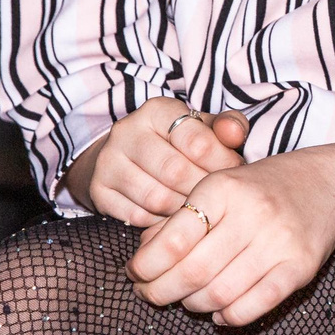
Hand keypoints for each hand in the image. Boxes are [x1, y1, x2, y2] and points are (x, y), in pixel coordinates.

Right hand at [67, 99, 248, 225]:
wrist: (130, 157)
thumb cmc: (180, 143)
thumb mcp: (205, 128)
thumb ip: (228, 127)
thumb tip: (235, 134)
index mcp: (156, 110)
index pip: (196, 140)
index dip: (222, 163)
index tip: (233, 174)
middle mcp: (126, 132)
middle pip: (175, 172)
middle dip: (202, 190)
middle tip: (219, 200)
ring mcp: (108, 162)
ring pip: (155, 198)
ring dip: (183, 210)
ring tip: (199, 210)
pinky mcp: (99, 190)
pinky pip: (136, 217)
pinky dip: (160, 223)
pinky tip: (174, 219)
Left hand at [126, 150, 334, 326]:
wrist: (329, 185)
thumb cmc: (262, 189)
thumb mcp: (219, 187)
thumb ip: (180, 220)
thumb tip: (143, 259)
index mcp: (223, 187)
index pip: (171, 240)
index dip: (145, 266)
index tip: (135, 275)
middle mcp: (252, 213)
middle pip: (191, 272)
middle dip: (161, 292)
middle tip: (151, 295)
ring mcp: (279, 241)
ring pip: (219, 294)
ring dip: (194, 305)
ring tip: (188, 300)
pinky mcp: (301, 267)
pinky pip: (254, 306)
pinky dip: (228, 317)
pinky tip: (219, 312)